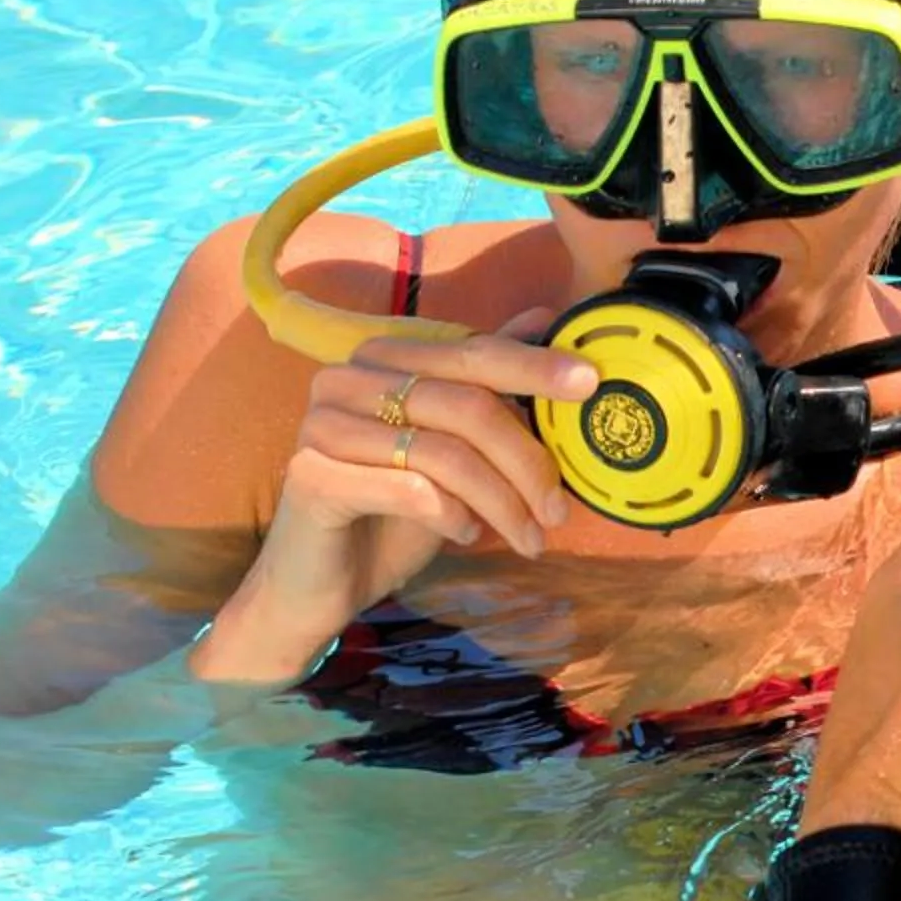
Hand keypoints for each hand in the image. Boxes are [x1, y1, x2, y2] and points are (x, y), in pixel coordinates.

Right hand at [192, 313, 596, 682]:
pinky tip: (466, 534)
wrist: (318, 584)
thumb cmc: (393, 514)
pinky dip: (451, 515)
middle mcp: (345, 379)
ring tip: (528, 538)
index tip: (590, 385)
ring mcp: (321, 424)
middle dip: (527, 461)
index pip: (472, 352)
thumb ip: (491, 387)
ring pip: (444, 453)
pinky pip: (408, 488)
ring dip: (501, 502)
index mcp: (382, 358)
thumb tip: (546, 316)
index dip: (534, 367)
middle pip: (465, 405)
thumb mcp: (455, 448)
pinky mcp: (311, 476)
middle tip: (560, 510)